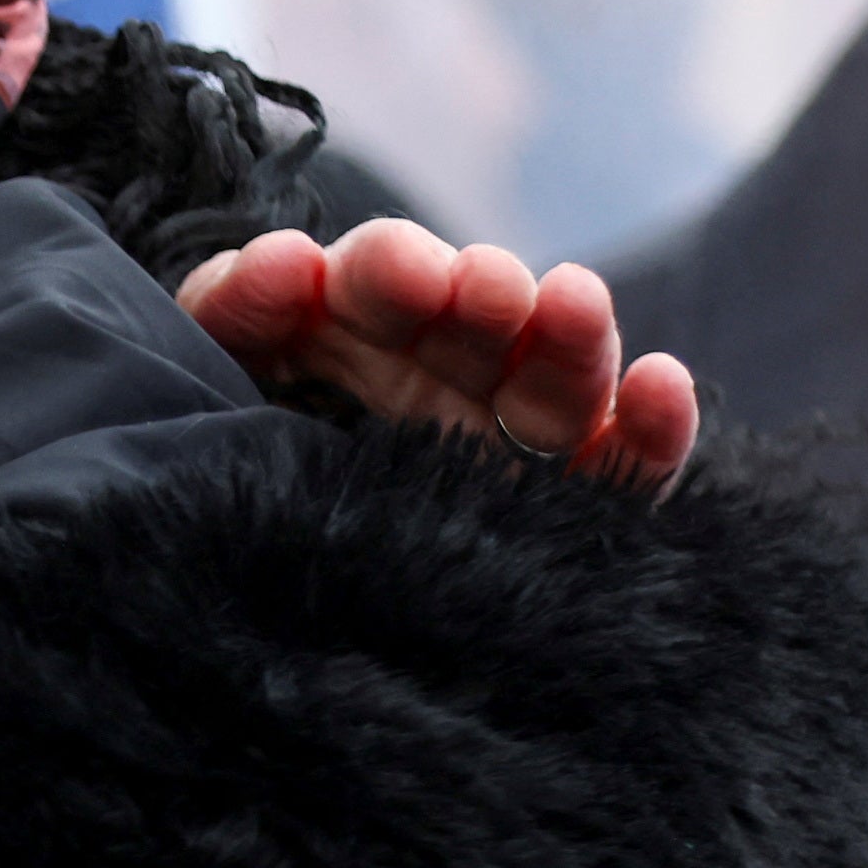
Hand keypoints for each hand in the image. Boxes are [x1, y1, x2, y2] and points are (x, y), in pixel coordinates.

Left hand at [177, 218, 701, 485]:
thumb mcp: (206, 373)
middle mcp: (443, 377)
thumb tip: (290, 260)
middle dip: (491, 294)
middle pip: (487, 318)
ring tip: (574, 304)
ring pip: (560, 378)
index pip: (387, 280)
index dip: (394, 269)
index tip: (403, 275)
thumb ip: (232, 308)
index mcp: (359, 332)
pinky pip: (621, 471)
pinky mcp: (564, 510)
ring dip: (572, 336)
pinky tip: (661, 387)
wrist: (229, 607)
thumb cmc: (216, 459)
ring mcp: (509, 442)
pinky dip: (651, 429)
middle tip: (487, 292)